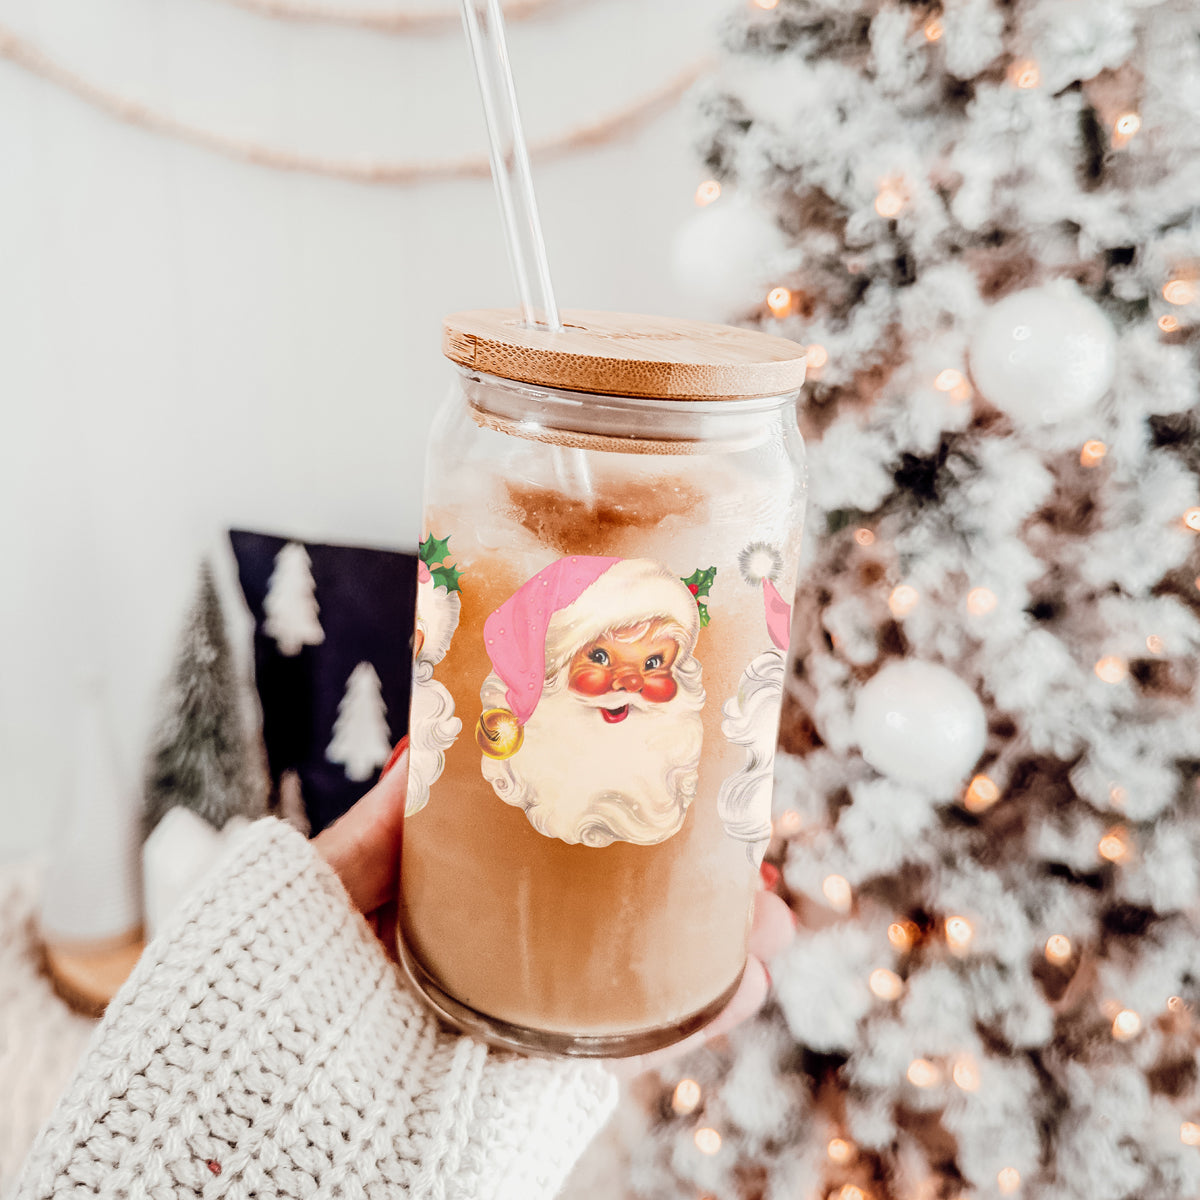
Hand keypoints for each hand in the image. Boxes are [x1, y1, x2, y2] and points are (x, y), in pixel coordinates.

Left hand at [314, 739, 794, 1070]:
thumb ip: (379, 823)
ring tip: (774, 921)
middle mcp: (513, 964)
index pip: (563, 860)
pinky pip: (631, 1049)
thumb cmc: (280, 979)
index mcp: (468, 910)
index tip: (680, 786)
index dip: (628, 824)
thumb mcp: (328, 882)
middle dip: (697, 885)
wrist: (268, 1097)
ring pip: (645, 979)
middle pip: (623, 916)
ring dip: (719, 950)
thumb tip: (428, 740)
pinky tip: (745, 985)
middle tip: (751, 849)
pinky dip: (694, 1020)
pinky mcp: (544, 1078)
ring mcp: (535, 1021)